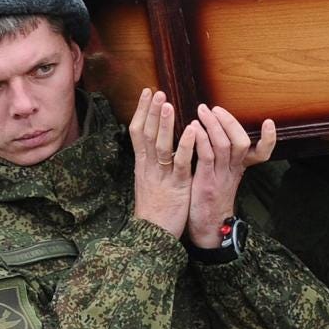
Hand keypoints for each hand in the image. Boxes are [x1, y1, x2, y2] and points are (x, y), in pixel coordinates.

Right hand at [128, 88, 196, 238]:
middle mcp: (148, 168)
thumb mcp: (149, 183)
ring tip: (168, 104)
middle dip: (150, 112)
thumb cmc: (153, 211)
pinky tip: (190, 131)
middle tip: (157, 91)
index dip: (142, 112)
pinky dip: (185, 146)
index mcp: (142, 166)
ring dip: (164, 124)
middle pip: (145, 135)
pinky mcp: (177, 187)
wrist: (152, 237)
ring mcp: (162, 177)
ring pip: (160, 146)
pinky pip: (180, 163)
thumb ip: (152, 164)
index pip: (137, 133)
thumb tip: (155, 146)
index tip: (147, 93)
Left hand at [185, 104, 275, 247]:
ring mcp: (220, 177)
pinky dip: (201, 139)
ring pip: (224, 146)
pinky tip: (193, 128)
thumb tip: (217, 133)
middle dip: (229, 121)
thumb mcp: (222, 178)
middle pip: (241, 142)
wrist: (206, 230)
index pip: (262, 154)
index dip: (269, 139)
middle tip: (214, 107)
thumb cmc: (210, 199)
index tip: (269, 122)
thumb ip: (223, 158)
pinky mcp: (206, 183)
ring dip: (213, 125)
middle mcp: (233, 171)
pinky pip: (206, 156)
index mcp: (239, 169)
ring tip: (202, 112)